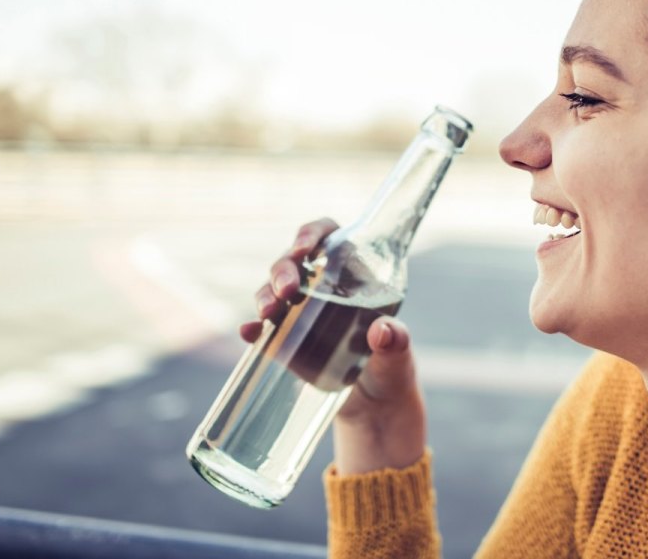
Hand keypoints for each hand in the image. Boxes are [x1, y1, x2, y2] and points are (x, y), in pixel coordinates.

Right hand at [241, 218, 426, 474]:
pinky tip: (248, 333)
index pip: (330, 238)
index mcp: (355, 277)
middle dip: (283, 269)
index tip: (305, 247)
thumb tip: (384, 331)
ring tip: (267, 313)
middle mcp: (324, 289)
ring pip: (274, 290)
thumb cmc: (392, 375)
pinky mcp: (286, 342)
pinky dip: (252, 328)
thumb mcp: (399, 360)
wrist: (374, 414)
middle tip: (286, 290)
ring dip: (264, 294)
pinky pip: (262, 328)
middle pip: (295, 261)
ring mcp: (302, 314)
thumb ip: (397, 345)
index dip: (313, 233)